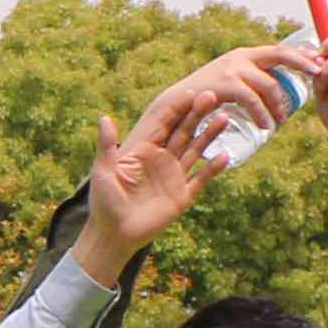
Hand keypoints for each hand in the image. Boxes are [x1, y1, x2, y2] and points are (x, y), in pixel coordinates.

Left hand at [76, 61, 257, 282]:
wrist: (114, 235)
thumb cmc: (104, 202)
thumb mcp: (102, 172)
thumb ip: (107, 146)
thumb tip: (104, 117)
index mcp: (143, 150)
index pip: (163, 124)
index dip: (175, 109)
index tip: (189, 92)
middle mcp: (162, 159)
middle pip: (183, 132)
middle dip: (196, 114)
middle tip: (212, 96)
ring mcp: (174, 176)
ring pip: (195, 150)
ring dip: (209, 134)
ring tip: (224, 117)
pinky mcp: (183, 195)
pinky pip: (201, 179)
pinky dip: (212, 168)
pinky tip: (224, 156)